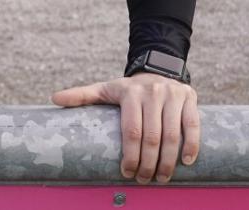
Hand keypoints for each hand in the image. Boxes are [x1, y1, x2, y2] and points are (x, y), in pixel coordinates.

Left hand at [51, 72, 199, 183]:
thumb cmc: (128, 89)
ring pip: (173, 135)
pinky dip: (191, 145)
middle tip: (144, 180)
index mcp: (130, 93)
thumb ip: (82, 95)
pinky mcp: (190, 98)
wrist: (158, 69)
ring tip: (161, 177)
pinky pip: (193, 125)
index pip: (131, 131)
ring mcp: (173, 95)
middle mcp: (153, 92)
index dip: (130, 155)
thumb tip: (54, 99)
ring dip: (168, 161)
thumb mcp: (105, 89)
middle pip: (152, 137)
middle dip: (148, 163)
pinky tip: (186, 162)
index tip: (127, 173)